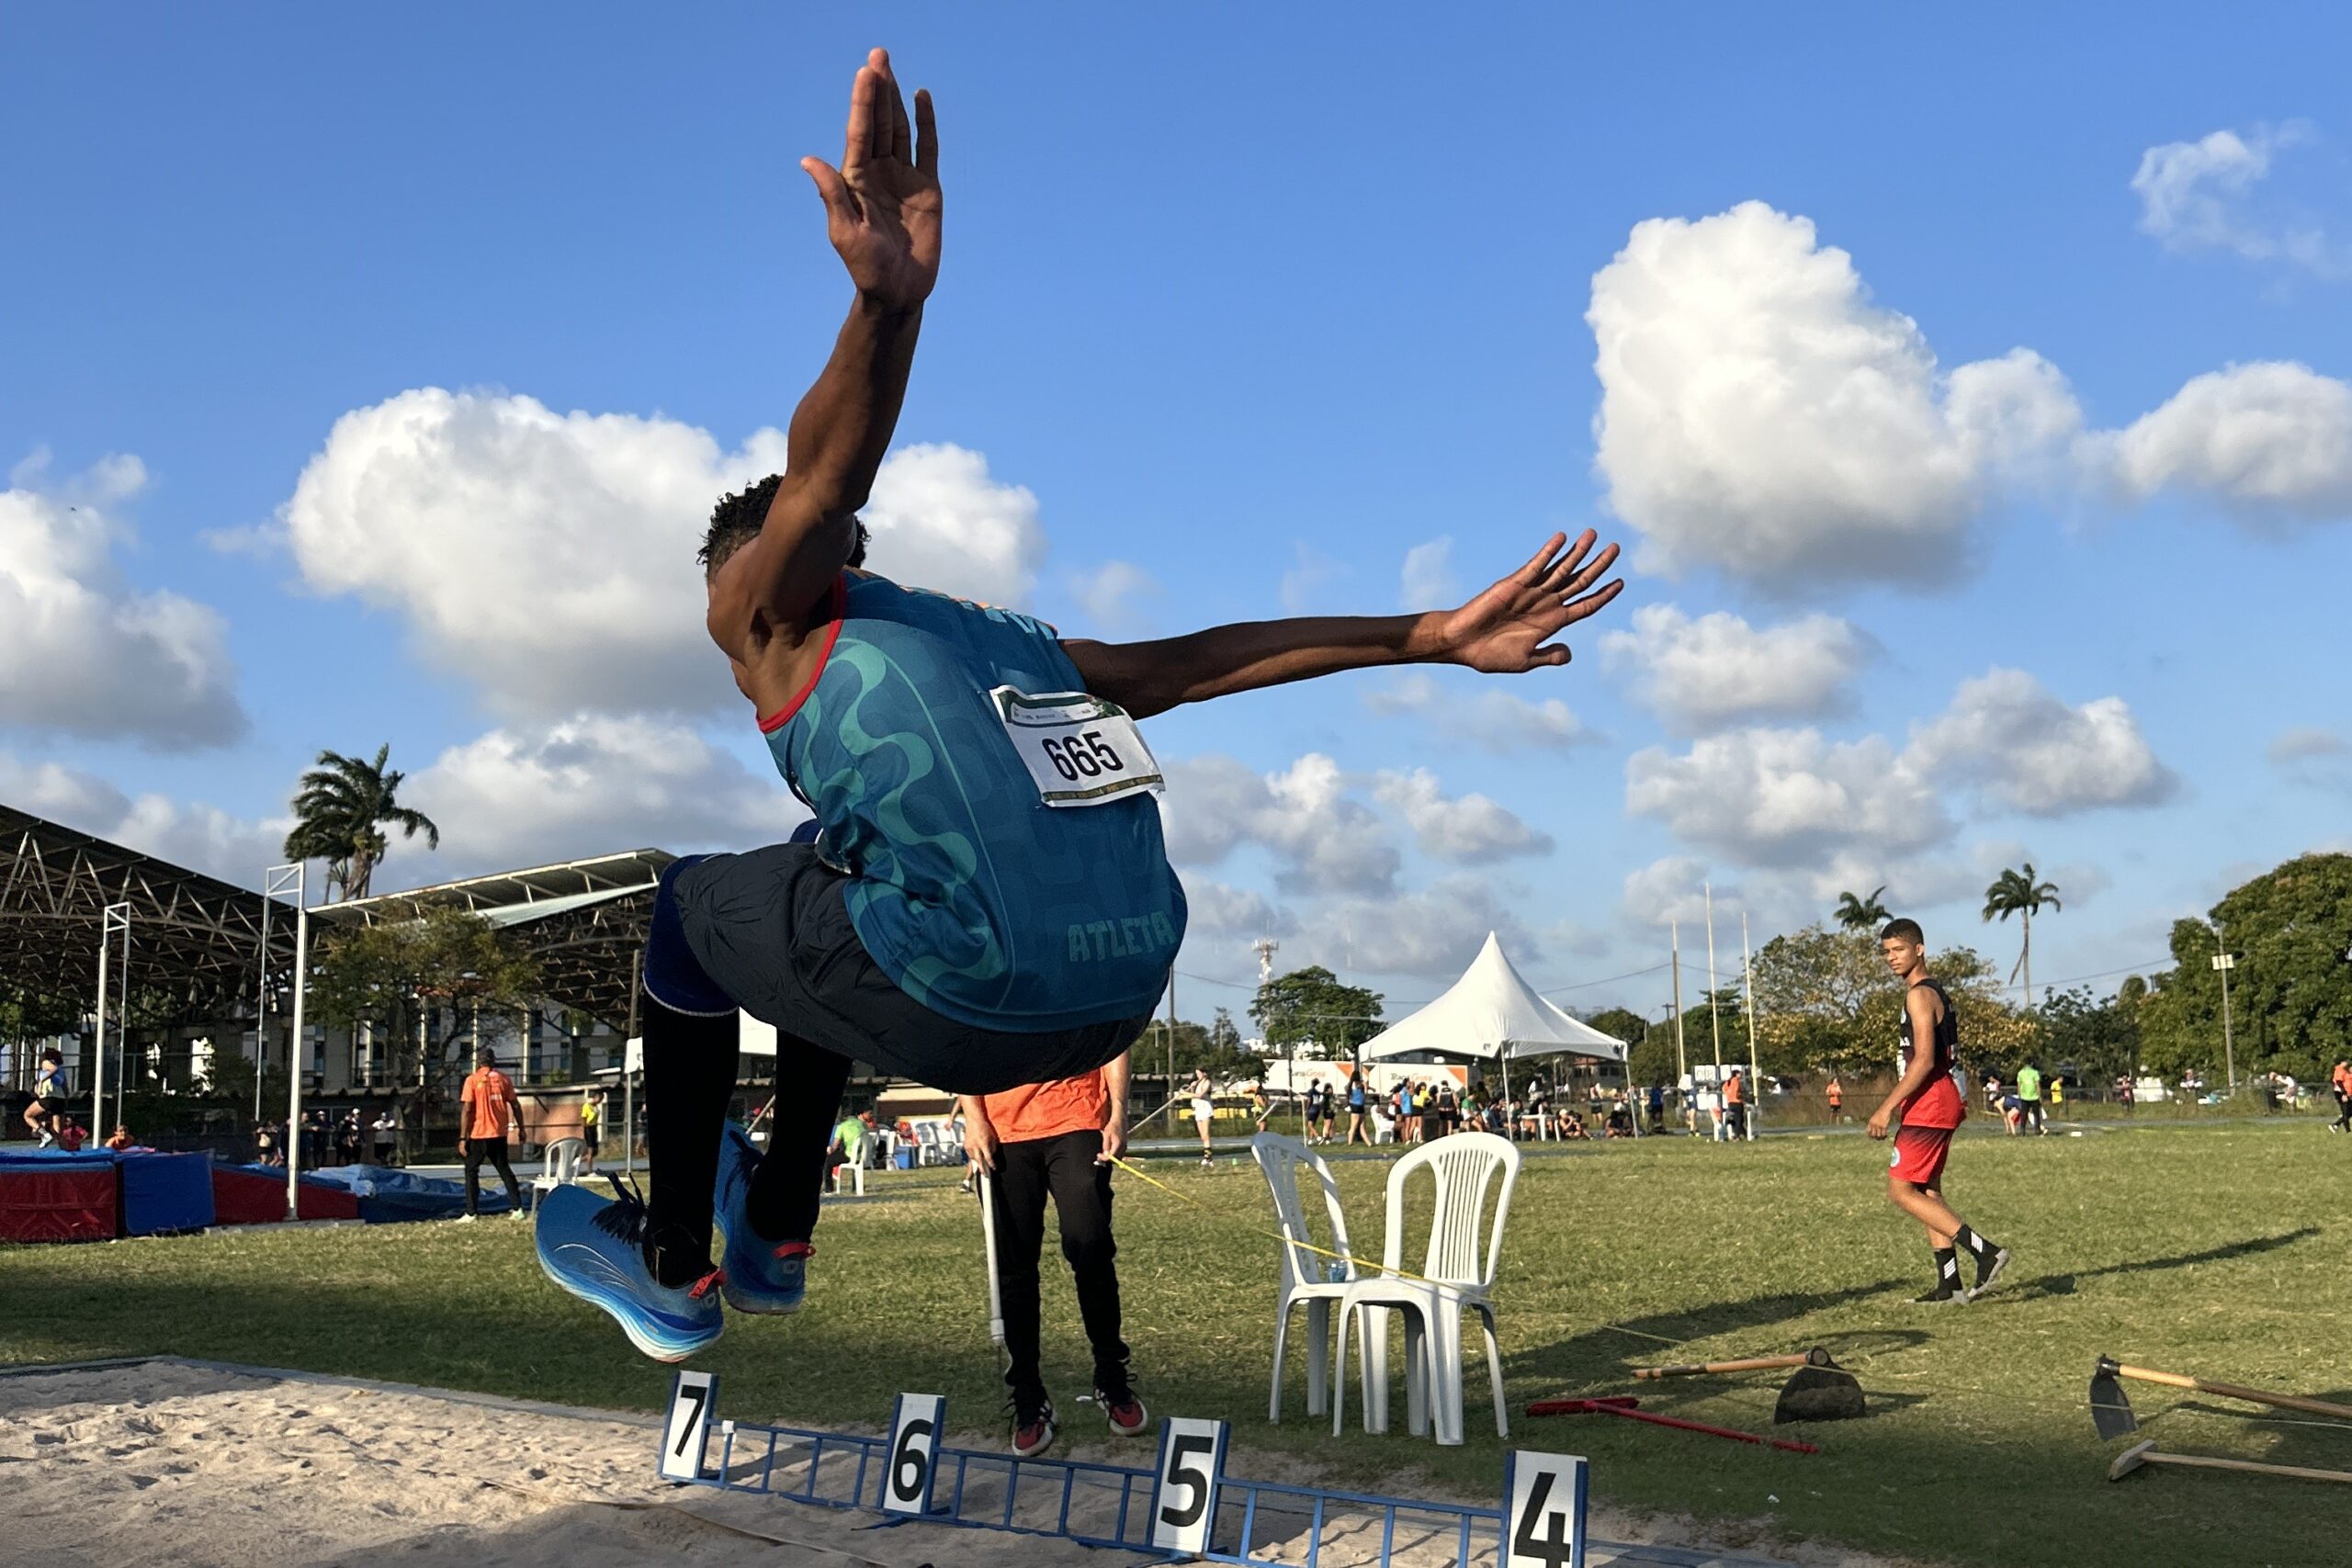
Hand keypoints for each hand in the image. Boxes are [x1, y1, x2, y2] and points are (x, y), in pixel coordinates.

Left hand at [803, 47, 940, 307]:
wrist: (899, 291)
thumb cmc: (867, 267)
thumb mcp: (845, 233)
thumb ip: (832, 195)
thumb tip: (809, 161)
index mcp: (856, 180)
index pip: (859, 132)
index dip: (862, 102)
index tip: (865, 73)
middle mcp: (878, 172)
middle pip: (878, 123)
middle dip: (878, 90)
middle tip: (878, 55)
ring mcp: (903, 177)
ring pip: (899, 129)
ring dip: (895, 100)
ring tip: (892, 69)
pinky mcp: (927, 188)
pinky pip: (927, 149)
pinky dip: (925, 124)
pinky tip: (920, 99)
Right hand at [964, 1117, 997, 1175]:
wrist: (974, 1120)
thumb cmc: (985, 1128)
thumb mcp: (993, 1137)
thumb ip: (993, 1148)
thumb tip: (992, 1158)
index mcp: (983, 1143)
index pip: (988, 1157)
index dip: (991, 1164)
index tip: (994, 1168)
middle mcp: (975, 1145)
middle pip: (978, 1161)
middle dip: (982, 1170)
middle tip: (986, 1176)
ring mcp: (969, 1146)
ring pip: (973, 1159)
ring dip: (977, 1164)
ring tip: (981, 1170)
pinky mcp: (965, 1146)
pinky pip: (970, 1155)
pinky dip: (973, 1158)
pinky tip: (976, 1160)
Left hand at [1099, 1114, 1127, 1163]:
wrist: (1120, 1120)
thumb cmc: (1113, 1126)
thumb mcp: (1106, 1135)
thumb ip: (1106, 1146)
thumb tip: (1105, 1154)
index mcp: (1118, 1144)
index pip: (1112, 1157)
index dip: (1104, 1158)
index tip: (1098, 1155)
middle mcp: (1123, 1147)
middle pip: (1116, 1159)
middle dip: (1108, 1159)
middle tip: (1100, 1156)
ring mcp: (1125, 1147)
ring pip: (1118, 1157)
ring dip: (1111, 1158)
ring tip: (1103, 1153)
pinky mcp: (1124, 1146)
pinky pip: (1119, 1154)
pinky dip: (1114, 1155)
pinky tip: (1108, 1151)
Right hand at [1434, 531, 1623, 672]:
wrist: (1461, 644)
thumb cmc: (1490, 655)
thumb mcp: (1525, 660)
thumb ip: (1549, 656)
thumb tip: (1570, 654)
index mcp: (1552, 623)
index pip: (1585, 605)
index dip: (1603, 595)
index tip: (1620, 582)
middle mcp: (1545, 603)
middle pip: (1580, 581)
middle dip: (1599, 566)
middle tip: (1616, 548)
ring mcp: (1531, 591)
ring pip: (1561, 569)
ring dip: (1578, 552)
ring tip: (1593, 534)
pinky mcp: (1514, 583)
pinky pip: (1536, 566)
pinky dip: (1549, 552)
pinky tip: (1562, 539)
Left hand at [1866, 1109, 1890, 1140]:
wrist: (1885, 1109)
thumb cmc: (1880, 1113)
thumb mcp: (1874, 1117)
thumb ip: (1873, 1123)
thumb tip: (1874, 1129)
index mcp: (1870, 1122)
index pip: (1868, 1131)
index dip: (1870, 1135)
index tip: (1872, 1137)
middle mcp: (1873, 1124)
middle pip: (1873, 1134)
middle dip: (1875, 1137)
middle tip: (1878, 1138)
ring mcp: (1878, 1126)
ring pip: (1878, 1135)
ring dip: (1880, 1137)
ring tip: (1882, 1138)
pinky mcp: (1884, 1126)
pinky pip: (1883, 1133)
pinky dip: (1885, 1135)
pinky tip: (1886, 1135)